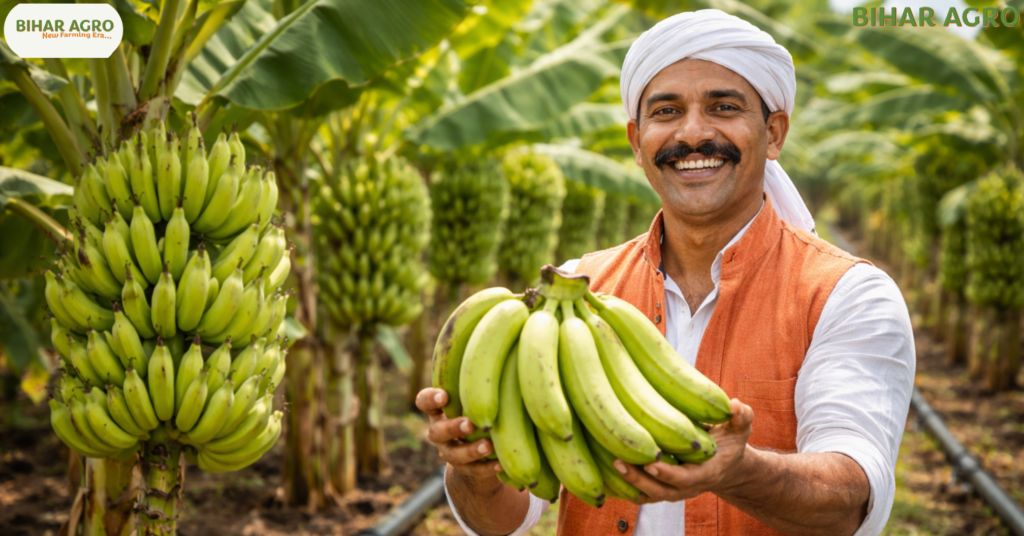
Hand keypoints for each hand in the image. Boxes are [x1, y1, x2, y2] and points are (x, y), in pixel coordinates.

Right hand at [415, 387, 501, 483]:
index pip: (424, 402)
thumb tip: (492, 354)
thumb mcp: (469, 396)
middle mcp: (439, 432)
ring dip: (471, 450)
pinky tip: (502, 463)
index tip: (444, 396)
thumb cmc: (474, 409)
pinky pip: (475, 471)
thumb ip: (473, 383)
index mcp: (437, 410)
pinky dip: (489, 468)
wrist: (475, 452)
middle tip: (470, 424)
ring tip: (488, 446)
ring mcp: (451, 453)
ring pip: (454, 455)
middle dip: (453, 428)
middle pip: (437, 432)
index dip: (430, 400)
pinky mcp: (466, 470)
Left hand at [613, 399, 754, 504]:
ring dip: (625, 482)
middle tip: (617, 461)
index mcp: (705, 473)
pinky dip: (621, 486)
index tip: (651, 462)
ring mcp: (671, 490)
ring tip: (607, 462)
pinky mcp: (658, 487)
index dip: (668, 474)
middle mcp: (686, 487)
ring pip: (645, 494)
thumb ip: (741, 417)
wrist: (725, 465)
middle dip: (637, 479)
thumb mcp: (740, 428)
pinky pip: (638, 493)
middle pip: (658, 491)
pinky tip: (602, 469)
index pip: (684, 479)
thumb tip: (733, 405)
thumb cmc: (729, 442)